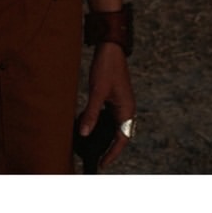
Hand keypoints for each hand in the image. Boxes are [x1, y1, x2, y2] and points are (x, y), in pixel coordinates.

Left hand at [78, 43, 135, 169]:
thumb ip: (91, 114)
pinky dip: (100, 124)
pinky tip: (87, 124)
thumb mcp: (97, 92)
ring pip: (113, 127)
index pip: (122, 139)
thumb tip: (84, 134)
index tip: (102, 164)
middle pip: (119, 135)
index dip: (112, 154)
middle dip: (108, 148)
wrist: (110, 48)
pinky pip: (109, 117)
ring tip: (90, 145)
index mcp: (127, 110)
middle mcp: (126, 109)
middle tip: (94, 158)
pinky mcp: (114, 98)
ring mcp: (121, 103)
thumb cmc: (107, 67)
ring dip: (104, 136)